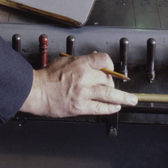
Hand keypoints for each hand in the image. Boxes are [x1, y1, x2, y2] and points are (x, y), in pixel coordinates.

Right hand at [19, 51, 137, 117]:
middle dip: (111, 82)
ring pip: (109, 94)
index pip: (104, 60)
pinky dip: (110, 108)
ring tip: (131, 100)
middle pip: (107, 78)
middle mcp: (84, 77)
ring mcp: (83, 92)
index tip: (112, 69)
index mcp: (80, 63)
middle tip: (112, 86)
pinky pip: (100, 108)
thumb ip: (81, 60)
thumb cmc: (47, 76)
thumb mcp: (65, 60)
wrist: (36, 91)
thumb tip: (94, 59)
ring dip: (123, 97)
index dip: (111, 65)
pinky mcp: (80, 106)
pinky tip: (116, 107)